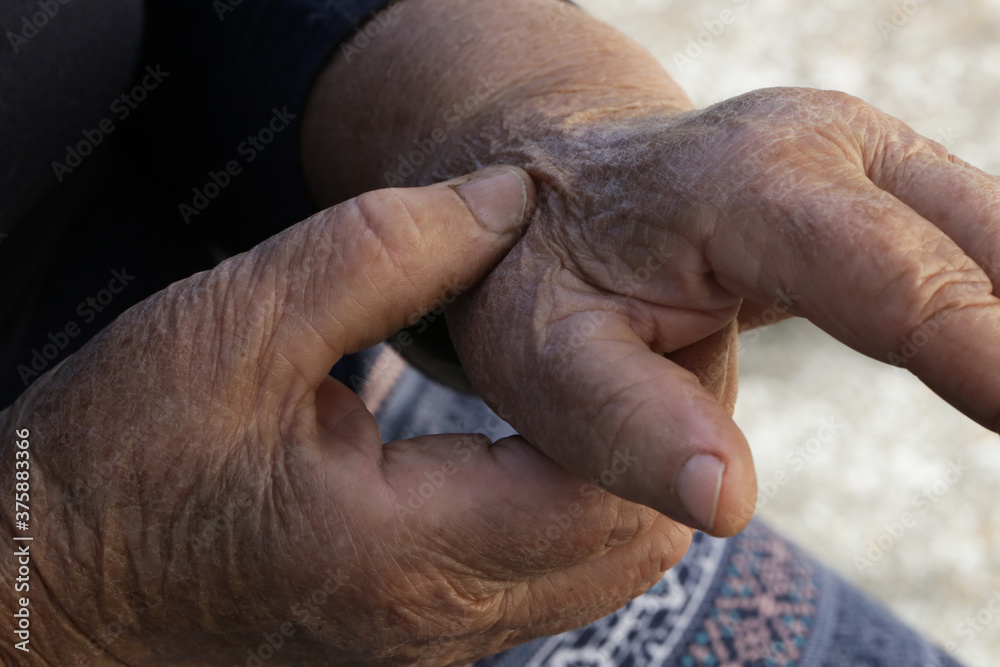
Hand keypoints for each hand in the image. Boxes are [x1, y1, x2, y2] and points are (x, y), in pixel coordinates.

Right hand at [0, 167, 688, 665]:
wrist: (54, 578)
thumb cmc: (122, 457)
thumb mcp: (238, 325)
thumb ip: (386, 251)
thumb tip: (508, 201)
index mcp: (407, 554)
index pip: (616, 498)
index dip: (665, 399)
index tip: (651, 314)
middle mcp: (441, 626)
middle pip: (634, 547)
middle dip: (659, 439)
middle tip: (635, 338)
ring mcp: (434, 645)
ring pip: (599, 570)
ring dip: (614, 471)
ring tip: (584, 376)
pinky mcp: (418, 636)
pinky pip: (544, 580)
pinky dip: (568, 504)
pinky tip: (530, 434)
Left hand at [447, 87, 999, 534]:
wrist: (557, 191)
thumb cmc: (544, 278)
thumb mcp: (546, 357)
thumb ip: (625, 424)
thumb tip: (725, 501)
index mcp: (740, 189)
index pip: (888, 275)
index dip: (981, 348)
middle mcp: (821, 145)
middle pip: (976, 247)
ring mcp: (861, 151)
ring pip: (993, 236)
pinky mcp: (882, 178)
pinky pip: (975, 240)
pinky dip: (998, 301)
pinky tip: (992, 361)